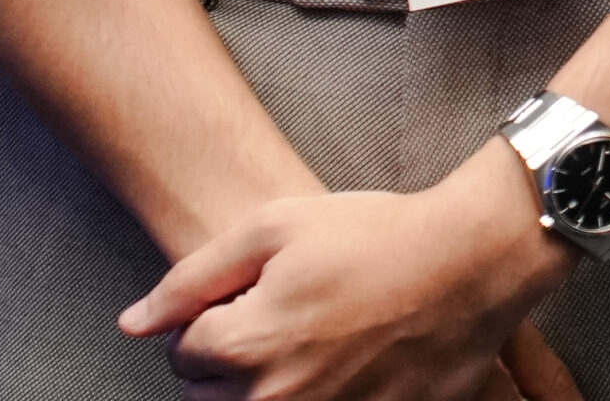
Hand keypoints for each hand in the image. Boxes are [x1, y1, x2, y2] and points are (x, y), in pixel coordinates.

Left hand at [119, 144, 573, 400]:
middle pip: (209, 396)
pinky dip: (321, 394)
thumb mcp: (275, 226)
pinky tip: (348, 363)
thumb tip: (133, 325)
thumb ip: (191, 278)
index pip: (181, 353)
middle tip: (290, 315)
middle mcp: (271, 400)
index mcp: (241, 348)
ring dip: (270, 383)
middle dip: (234, 359)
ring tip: (320, 340)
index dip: (214, 316)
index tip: (258, 292)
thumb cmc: (378, 235)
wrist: (475, 260)